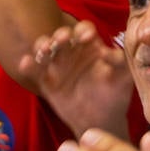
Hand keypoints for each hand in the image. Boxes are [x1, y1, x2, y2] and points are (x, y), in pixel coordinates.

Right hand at [18, 20, 131, 138]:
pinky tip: (25, 62)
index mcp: (91, 46)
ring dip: (42, 46)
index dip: (83, 30)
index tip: (87, 37)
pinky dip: (28, 65)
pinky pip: (35, 71)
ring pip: (45, 49)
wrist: (99, 121)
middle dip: (60, 35)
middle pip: (61, 36)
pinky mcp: (45, 82)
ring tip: (44, 51)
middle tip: (62, 39)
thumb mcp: (123, 78)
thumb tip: (107, 52)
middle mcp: (72, 52)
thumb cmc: (114, 95)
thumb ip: (120, 63)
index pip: (83, 29)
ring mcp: (57, 67)